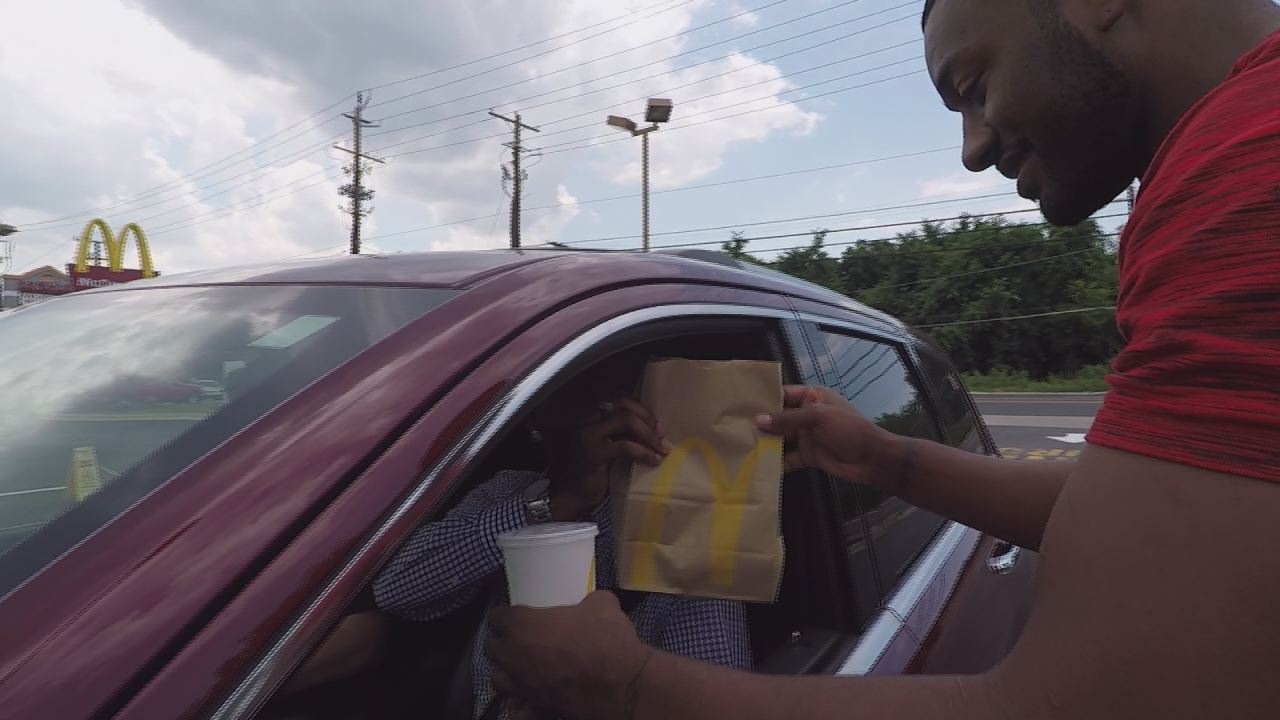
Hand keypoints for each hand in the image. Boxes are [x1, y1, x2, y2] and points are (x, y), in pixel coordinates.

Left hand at [487, 591, 652, 719]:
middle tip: (522, 640)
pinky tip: (531, 697)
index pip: (496, 617)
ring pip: (498, 679)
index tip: (517, 615)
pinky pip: (516, 708)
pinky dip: (520, 703)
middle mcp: (512, 655)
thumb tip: (589, 604)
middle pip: (492, 648)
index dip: (505, 615)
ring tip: (523, 669)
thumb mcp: (602, 604)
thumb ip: (586, 601)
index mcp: (522, 624)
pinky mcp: (534, 709)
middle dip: (504, 642)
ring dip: (507, 672)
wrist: (623, 685)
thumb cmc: (607, 638)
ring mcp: (521, 685)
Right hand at [552, 398, 668, 518]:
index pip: (620, 397)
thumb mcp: (611, 441)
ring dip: (649, 434)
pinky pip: (625, 446)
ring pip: (626, 420)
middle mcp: (587, 416)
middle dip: (648, 419)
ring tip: (662, 449)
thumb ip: (623, 429)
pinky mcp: (593, 452)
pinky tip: (653, 461)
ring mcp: (588, 432)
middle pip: (624, 404)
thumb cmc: (596, 466)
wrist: (575, 492)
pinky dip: (643, 452)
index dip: (641, 408)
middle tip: (663, 437)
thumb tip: (654, 425)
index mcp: (591, 411)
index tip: (657, 426)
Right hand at [756, 385, 910, 489]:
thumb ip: (788, 419)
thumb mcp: (818, 418)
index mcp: (813, 397)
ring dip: (766, 443)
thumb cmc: (849, 430)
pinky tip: (758, 466)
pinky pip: (788, 458)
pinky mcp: (808, 456)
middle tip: (733, 428)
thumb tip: (758, 421)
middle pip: (779, 418)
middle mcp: (807, 415)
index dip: (764, 398)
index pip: (783, 394)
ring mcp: (807, 436)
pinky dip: (776, 462)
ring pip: (781, 438)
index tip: (741, 403)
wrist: (872, 459)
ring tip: (741, 447)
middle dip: (761, 423)